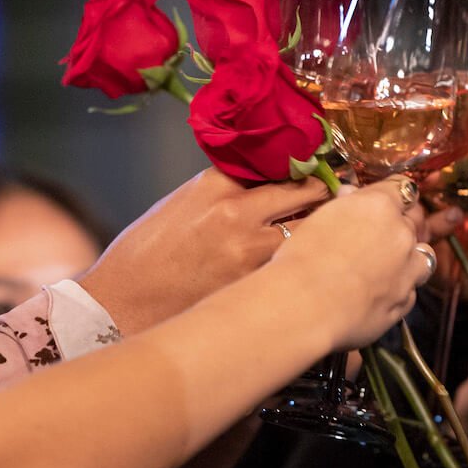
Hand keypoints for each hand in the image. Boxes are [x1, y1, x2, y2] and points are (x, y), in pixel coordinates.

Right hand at [78, 168, 329, 336]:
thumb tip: (270, 180)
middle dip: (331, 192)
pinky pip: (300, 266)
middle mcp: (239, 212)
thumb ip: (227, 189)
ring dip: (330, 229)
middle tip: (347, 195)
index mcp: (216, 184)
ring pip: (315, 230)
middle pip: (310, 191)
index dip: (308, 163)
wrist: (120, 306)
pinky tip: (319, 265)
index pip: (281, 160)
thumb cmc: (145, 256)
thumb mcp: (182, 203)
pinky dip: (313, 263)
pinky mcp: (259, 286)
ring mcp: (253, 252)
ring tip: (338, 231)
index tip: (322, 164)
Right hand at [273, 177, 431, 350]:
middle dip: (399, 225)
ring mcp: (408, 269)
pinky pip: (411, 290)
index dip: (393, 195)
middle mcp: (401, 234)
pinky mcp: (405, 301)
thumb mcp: (318, 220)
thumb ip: (344, 206)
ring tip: (385, 266)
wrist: (305, 306)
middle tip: (376, 236)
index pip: (402, 188)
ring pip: (424, 255)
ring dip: (409, 257)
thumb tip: (351, 195)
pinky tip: (375, 294)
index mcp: (379, 206)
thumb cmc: (301, 260)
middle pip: (414, 221)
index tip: (385, 200)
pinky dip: (399, 289)